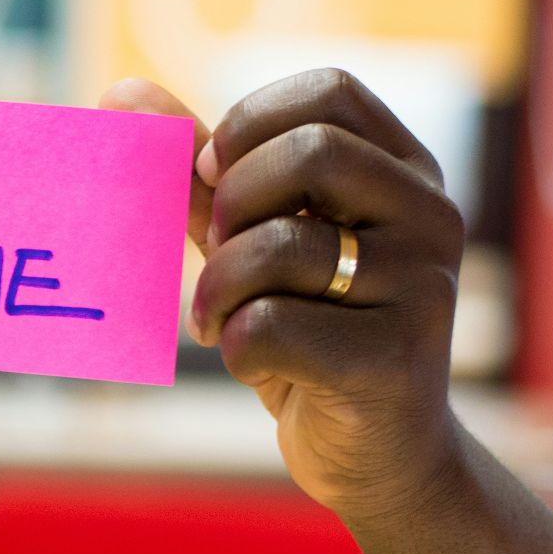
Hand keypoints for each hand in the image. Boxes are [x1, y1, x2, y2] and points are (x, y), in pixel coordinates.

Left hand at [102, 71, 467, 525]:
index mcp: (406, 174)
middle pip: (309, 155)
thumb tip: (121, 95)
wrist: (376, 458)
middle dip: (232, 207)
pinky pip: (268, 327)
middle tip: (217, 254)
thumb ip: (200, 178)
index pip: (330, 94)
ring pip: (279, 248)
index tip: (213, 176)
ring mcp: (423, 288)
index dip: (249, 126)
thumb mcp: (255, 248)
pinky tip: (254, 365)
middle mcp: (431, 218)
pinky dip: (233, 346)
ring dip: (218, 290)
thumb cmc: (310, 338)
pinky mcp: (393, 362)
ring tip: (219, 320)